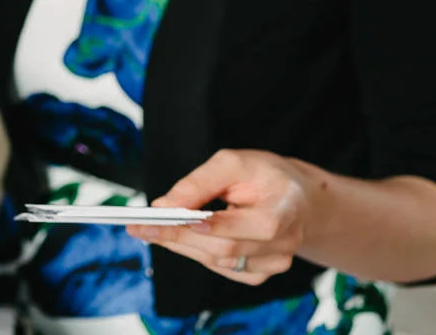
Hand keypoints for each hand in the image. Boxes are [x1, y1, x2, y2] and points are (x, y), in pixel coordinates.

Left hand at [126, 149, 313, 285]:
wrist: (296, 196)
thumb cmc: (263, 175)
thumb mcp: (232, 163)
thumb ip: (198, 183)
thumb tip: (164, 205)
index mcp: (282, 210)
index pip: (234, 227)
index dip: (197, 227)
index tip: (162, 219)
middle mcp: (284, 242)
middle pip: (223, 249)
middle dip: (177, 237)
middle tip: (139, 227)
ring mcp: (276, 262)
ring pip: (219, 261)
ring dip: (182, 246)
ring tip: (149, 231)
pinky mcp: (264, 272)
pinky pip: (224, 268)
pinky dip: (198, 253)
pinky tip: (178, 239)